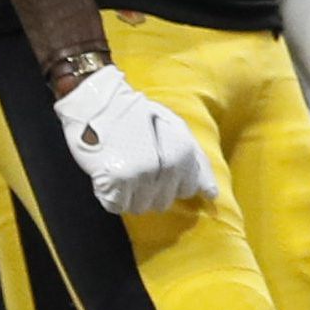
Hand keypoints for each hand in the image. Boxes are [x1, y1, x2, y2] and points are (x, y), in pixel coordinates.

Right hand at [53, 65, 217, 217]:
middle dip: (151, 190)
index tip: (159, 169)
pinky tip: (109, 177)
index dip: (172, 182)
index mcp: (184, 152)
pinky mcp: (115, 181)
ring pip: (140, 207)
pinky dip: (111, 197)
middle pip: (163, 202)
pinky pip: (116, 206)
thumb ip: (196, 162)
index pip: (187, 189)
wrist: (96, 102)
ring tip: (123, 169)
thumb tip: (212, 194)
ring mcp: (141, 175)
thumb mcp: (174, 128)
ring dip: (130, 195)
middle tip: (137, 166)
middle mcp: (167, 166)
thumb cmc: (136, 115)